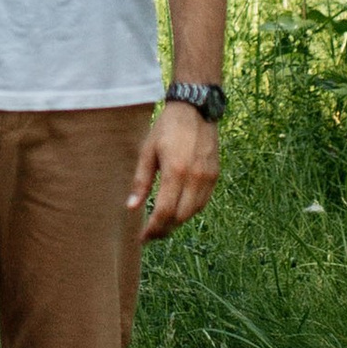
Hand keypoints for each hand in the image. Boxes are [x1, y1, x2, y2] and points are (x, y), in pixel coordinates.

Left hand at [130, 98, 219, 243]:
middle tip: (151, 234)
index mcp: (175, 171)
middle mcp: (195, 178)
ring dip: (177, 222)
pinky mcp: (215, 175)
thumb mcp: (147, 151)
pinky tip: (178, 209)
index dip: (153, 229)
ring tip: (162, 224)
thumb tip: (131, 207)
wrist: (196, 109)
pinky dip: (190, 211)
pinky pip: (203, 202)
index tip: (143, 238)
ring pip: (193, 212)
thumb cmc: (167, 128)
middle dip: (164, 230)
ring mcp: (208, 177)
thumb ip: (141, 181)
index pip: (165, 212)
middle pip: (180, 217)